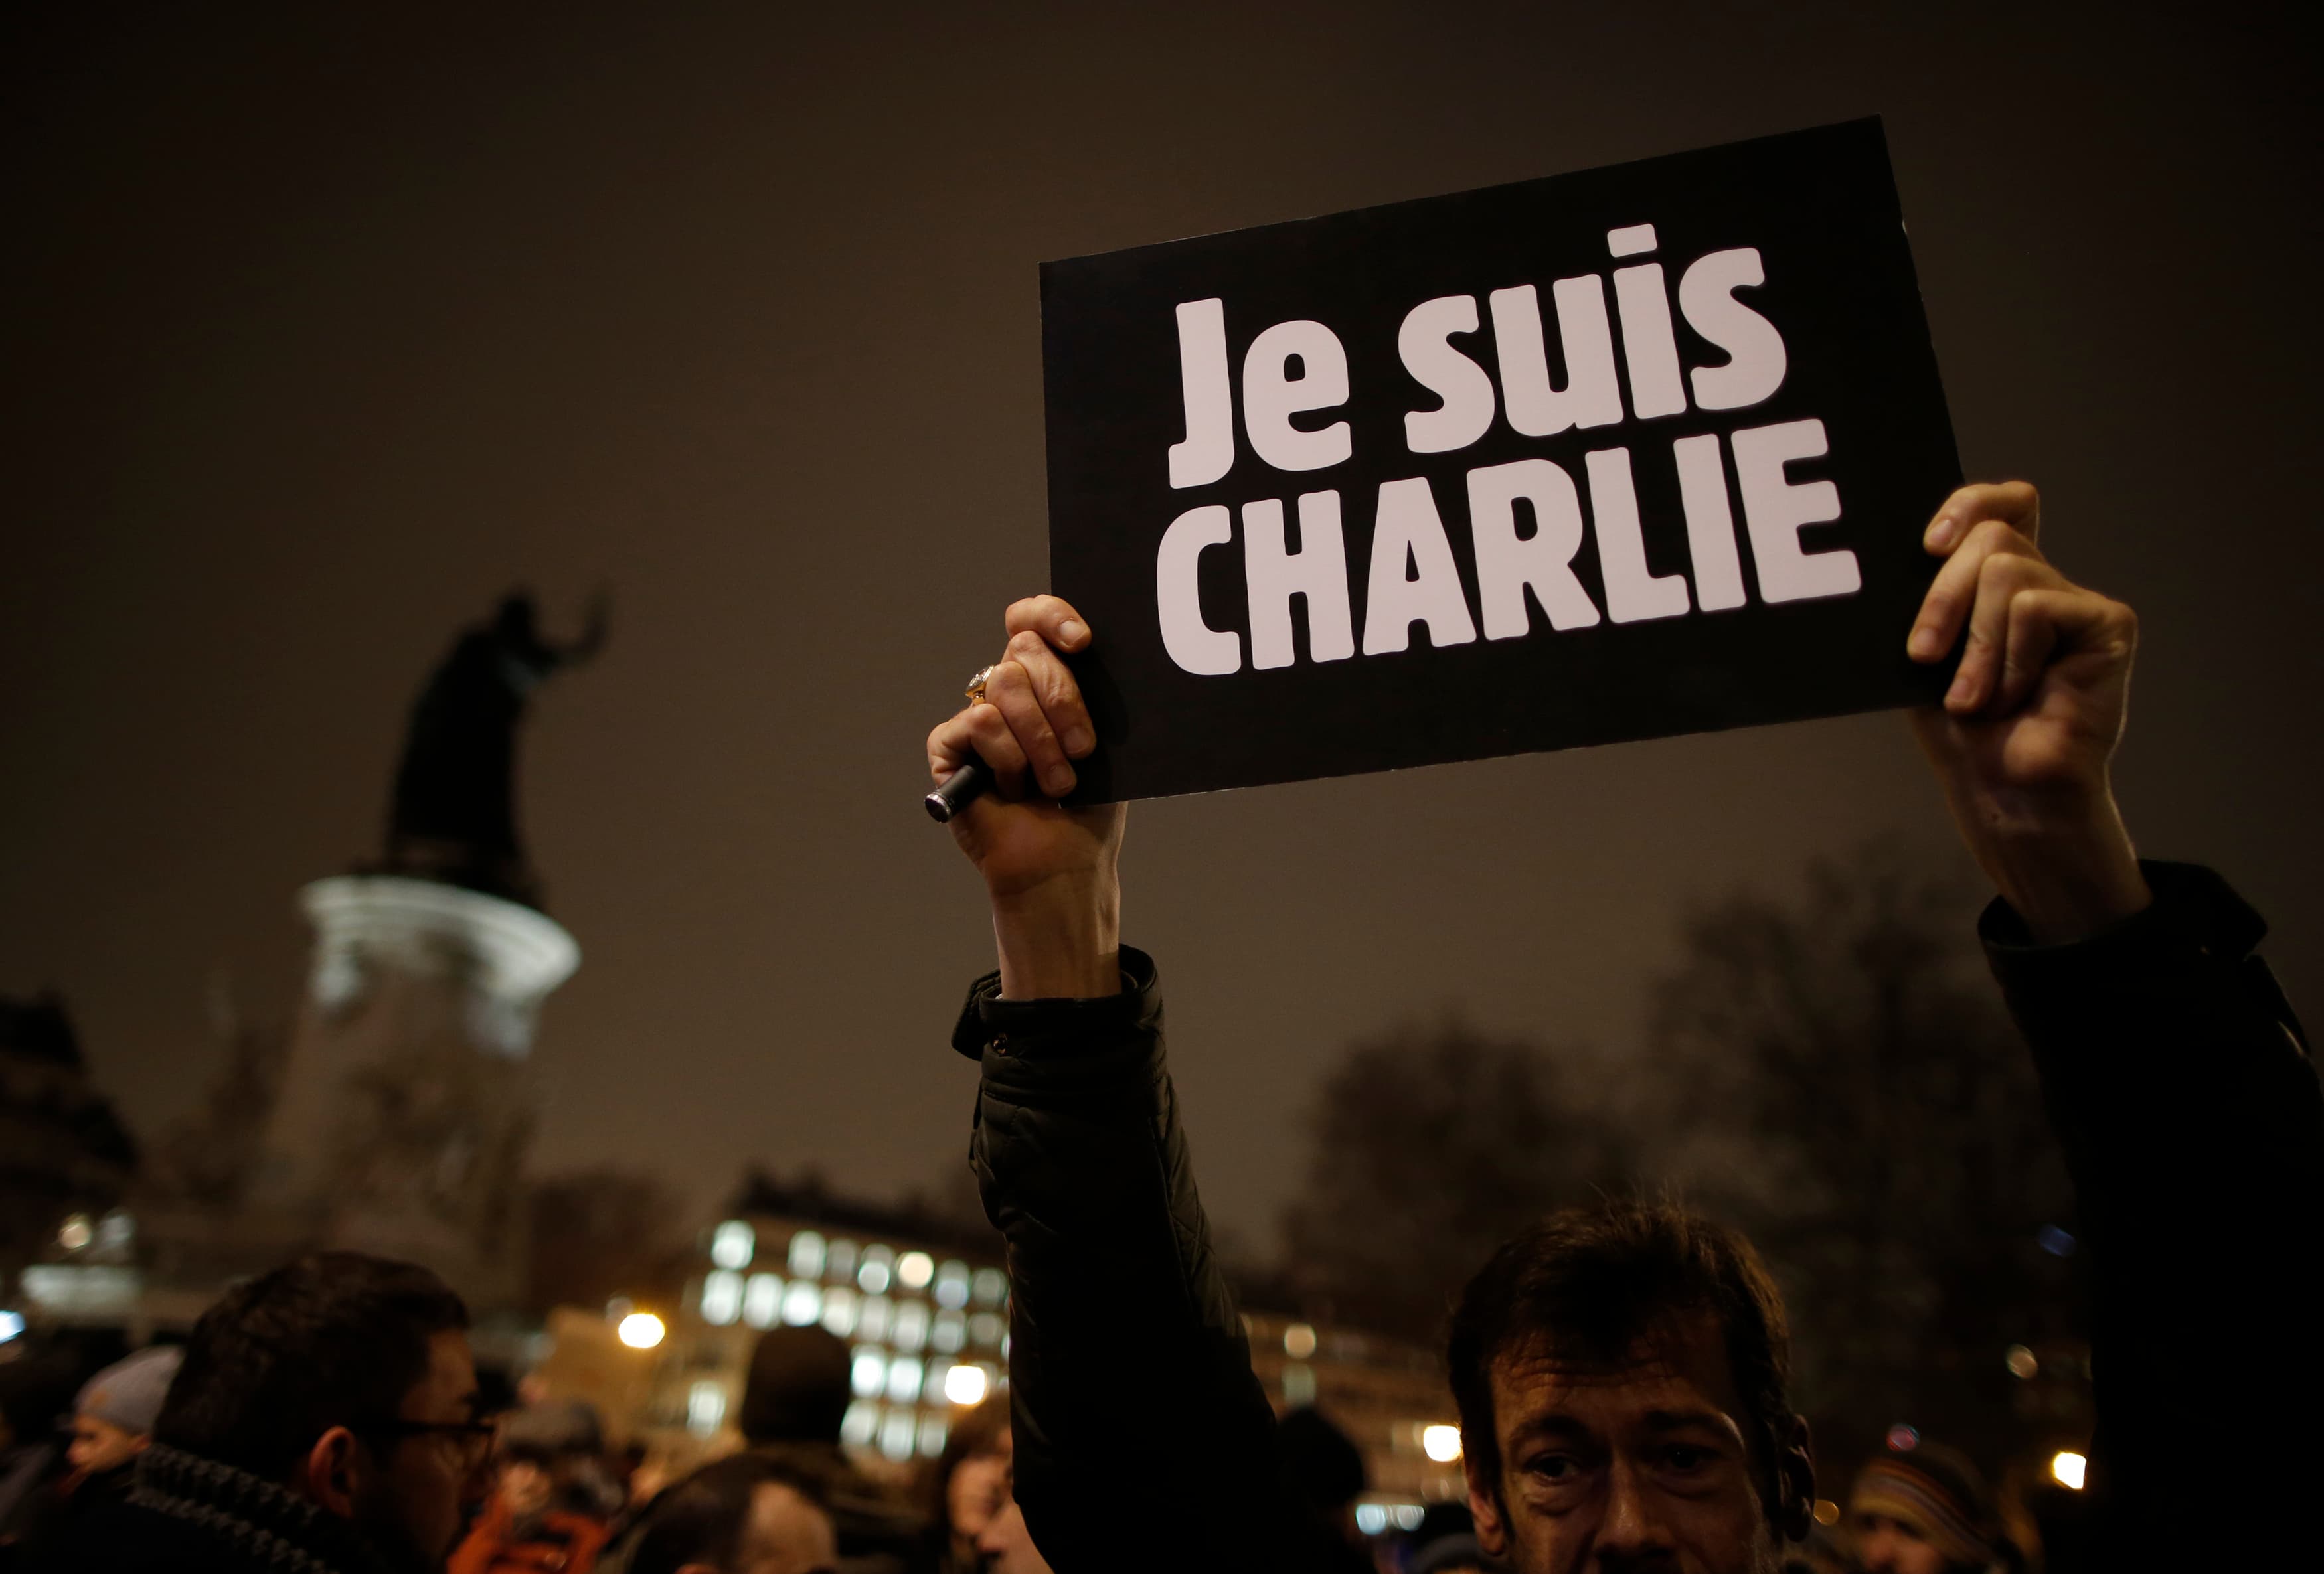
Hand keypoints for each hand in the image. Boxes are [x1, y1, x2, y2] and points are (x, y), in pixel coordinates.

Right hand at [927, 596, 1125, 997]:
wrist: (1064, 864)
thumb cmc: (1089, 806)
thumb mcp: (1107, 740)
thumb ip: (1092, 692)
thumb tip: (1090, 647)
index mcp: (1046, 678)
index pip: (1032, 619)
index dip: (1052, 615)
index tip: (1083, 642)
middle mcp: (1008, 691)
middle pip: (1023, 651)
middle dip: (1062, 700)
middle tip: (1082, 751)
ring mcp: (977, 717)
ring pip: (1003, 684)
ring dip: (1040, 741)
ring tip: (1055, 784)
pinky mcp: (949, 747)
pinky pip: (978, 723)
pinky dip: (1007, 758)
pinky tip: (1013, 788)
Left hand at [1905, 482, 2149, 942]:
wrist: (2001, 788)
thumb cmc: (1961, 727)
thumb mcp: (1924, 652)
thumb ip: (1924, 598)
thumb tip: (1896, 555)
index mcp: (1996, 580)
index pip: (1999, 504)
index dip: (1967, 504)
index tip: (1928, 545)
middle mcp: (2042, 580)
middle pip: (1990, 536)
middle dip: (1941, 598)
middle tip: (1924, 657)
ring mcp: (2077, 600)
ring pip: (2006, 571)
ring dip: (1975, 645)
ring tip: (1976, 696)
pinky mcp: (2108, 623)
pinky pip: (2038, 607)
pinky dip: (2009, 658)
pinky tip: (2015, 696)